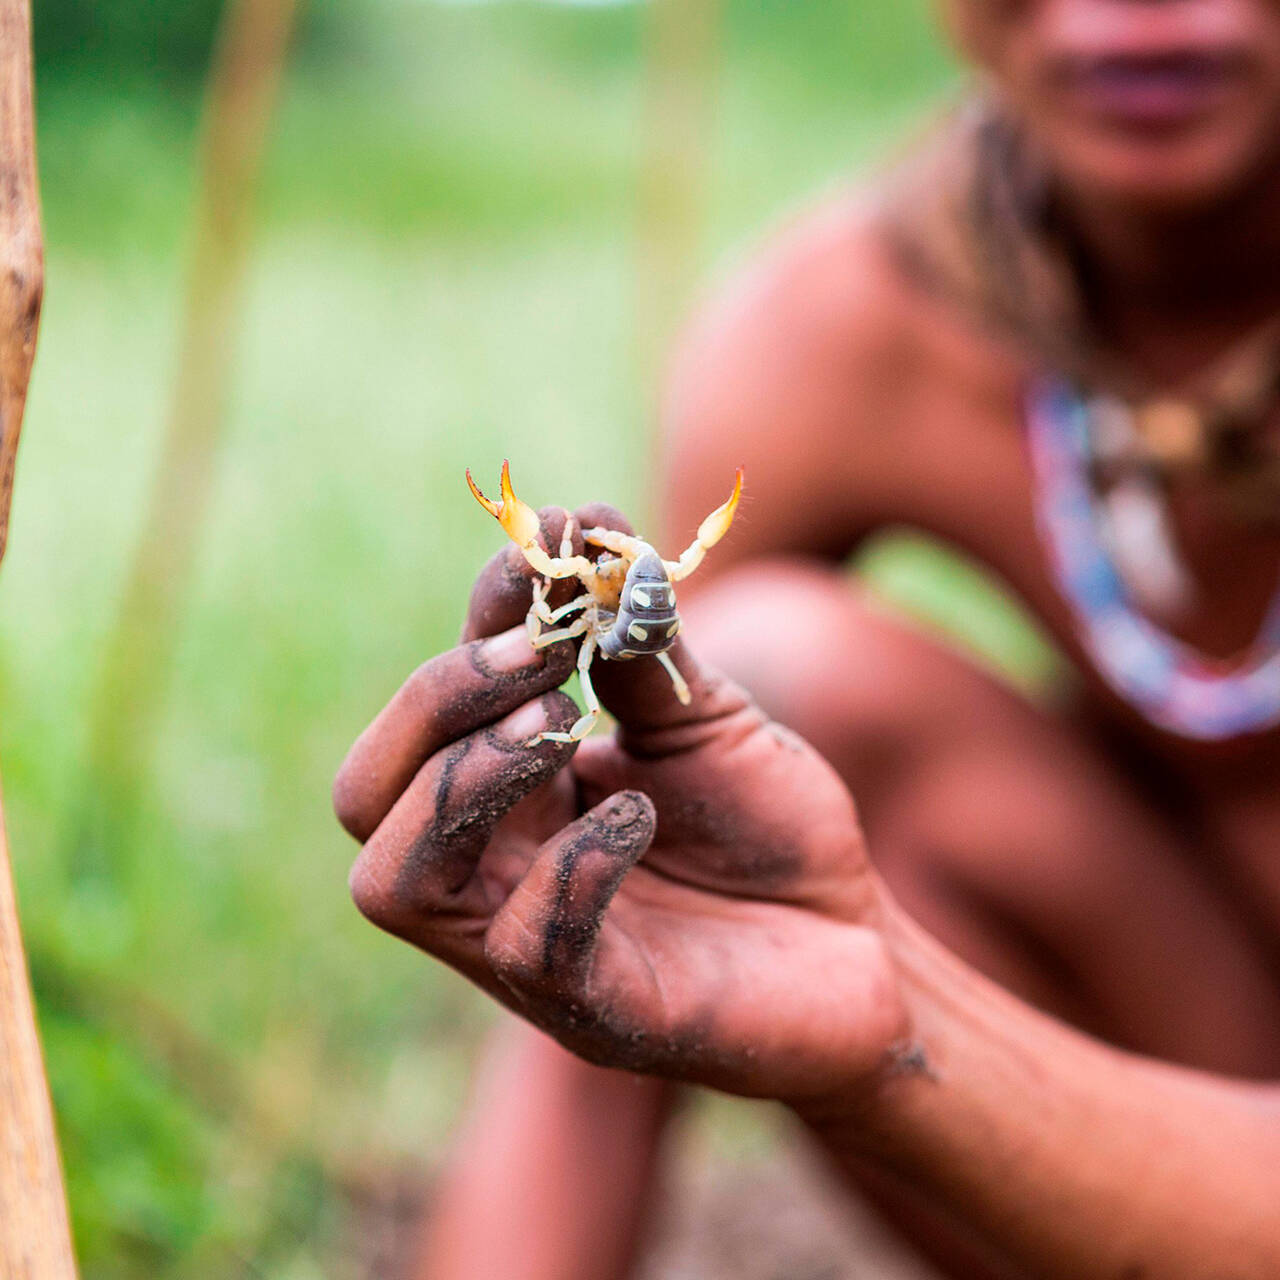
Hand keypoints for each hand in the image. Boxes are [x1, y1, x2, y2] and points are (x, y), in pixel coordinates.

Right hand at [334, 505, 909, 1105]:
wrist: (859, 945)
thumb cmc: (768, 831)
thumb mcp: (705, 718)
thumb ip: (641, 644)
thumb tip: (590, 528)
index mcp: (508, 794)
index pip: (427, 711)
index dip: (474, 620)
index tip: (545, 545)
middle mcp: (492, 869)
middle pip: (366, 793)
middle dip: (436, 702)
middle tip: (543, 655)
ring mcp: (526, 947)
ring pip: (394, 879)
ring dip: (463, 782)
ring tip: (564, 724)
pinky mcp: (593, 1011)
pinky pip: (524, 948)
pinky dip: (570, 866)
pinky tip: (639, 818)